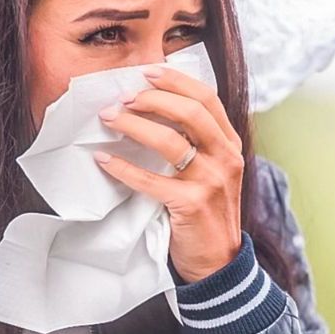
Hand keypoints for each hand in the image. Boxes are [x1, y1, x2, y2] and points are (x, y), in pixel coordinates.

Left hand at [96, 64, 244, 281]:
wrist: (217, 261)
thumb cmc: (207, 212)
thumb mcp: (213, 170)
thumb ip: (196, 142)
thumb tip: (153, 109)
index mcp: (230, 143)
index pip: (207, 98)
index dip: (176, 81)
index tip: (147, 72)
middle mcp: (225, 157)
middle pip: (191, 112)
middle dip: (152, 99)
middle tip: (122, 98)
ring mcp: (211, 181)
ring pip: (171, 141)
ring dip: (134, 125)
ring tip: (109, 119)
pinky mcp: (191, 205)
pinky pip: (150, 180)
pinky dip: (123, 168)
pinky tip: (104, 160)